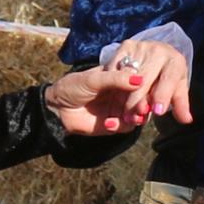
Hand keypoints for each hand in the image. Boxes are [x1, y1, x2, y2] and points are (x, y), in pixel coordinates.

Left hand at [44, 62, 164, 140]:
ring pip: (139, 114)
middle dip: (143, 103)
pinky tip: (109, 123)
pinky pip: (127, 127)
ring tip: (131, 117)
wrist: (56, 108)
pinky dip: (121, 125)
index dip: (146, 84)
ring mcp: (121, 108)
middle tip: (141, 108)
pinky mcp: (116, 124)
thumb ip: (116, 79)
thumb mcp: (93, 79)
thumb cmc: (72, 87)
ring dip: (136, 116)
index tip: (147, 88)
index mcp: (120, 76)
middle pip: (143, 98)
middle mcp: (124, 92)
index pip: (140, 78)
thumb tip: (139, 79)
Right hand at [101, 35, 196, 124]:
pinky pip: (116, 68)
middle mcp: (159, 51)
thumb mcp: (177, 89)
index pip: (169, 79)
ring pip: (127, 75)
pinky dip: (113, 84)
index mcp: (175, 62)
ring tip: (122, 113)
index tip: (157, 112)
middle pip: (145, 79)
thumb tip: (186, 120)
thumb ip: (180, 105)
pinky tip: (114, 99)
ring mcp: (141, 47)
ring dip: (122, 96)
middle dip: (137, 101)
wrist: (158, 53)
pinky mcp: (126, 45)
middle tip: (133, 119)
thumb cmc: (168, 75)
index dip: (163, 96)